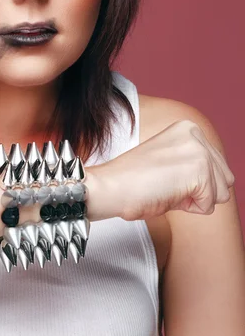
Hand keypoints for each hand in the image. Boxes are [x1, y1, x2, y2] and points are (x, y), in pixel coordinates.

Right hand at [86, 119, 234, 221]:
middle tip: (166, 183)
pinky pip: (208, 206)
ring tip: (166, 187)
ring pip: (220, 194)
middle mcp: (196, 134)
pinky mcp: (200, 170)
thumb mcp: (170, 161)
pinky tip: (166, 193)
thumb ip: (194, 164)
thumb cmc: (134, 180)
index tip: (164, 175)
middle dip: (198, 191)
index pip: (217, 168)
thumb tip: (223, 183)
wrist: (112, 186)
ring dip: (194, 199)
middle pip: (224, 180)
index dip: (192, 182)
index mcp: (188, 128)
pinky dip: (187, 208)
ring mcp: (200, 150)